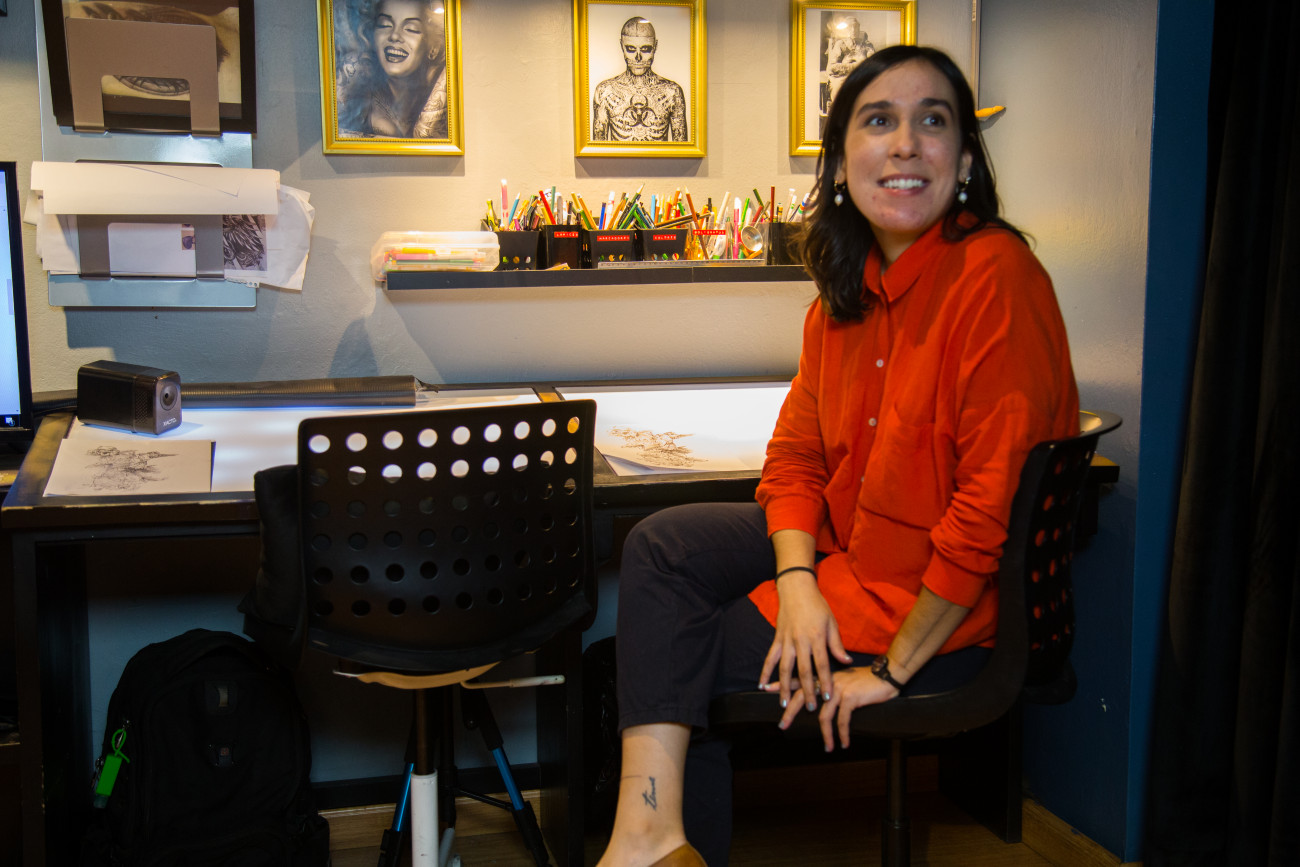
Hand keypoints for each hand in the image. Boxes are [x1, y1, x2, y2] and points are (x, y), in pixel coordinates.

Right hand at [757, 572, 852, 712]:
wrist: (796, 588)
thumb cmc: (817, 605)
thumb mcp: (831, 623)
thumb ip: (837, 644)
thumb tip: (846, 661)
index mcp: (817, 637)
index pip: (822, 665)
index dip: (825, 682)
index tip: (828, 698)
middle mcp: (801, 641)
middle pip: (803, 670)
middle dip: (807, 690)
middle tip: (809, 707)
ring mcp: (787, 640)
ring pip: (785, 668)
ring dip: (784, 687)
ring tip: (784, 703)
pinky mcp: (777, 638)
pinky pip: (770, 658)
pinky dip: (765, 672)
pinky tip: (762, 685)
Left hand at [777, 666, 898, 750]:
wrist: (886, 675)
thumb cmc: (866, 682)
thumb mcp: (845, 682)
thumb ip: (831, 688)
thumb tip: (820, 701)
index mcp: (824, 677)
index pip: (798, 679)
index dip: (782, 684)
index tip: (766, 688)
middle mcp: (828, 681)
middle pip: (803, 697)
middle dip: (791, 712)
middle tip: (782, 725)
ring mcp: (838, 689)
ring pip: (823, 715)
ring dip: (826, 735)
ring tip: (827, 747)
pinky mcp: (850, 697)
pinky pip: (842, 720)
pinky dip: (842, 734)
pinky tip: (843, 744)